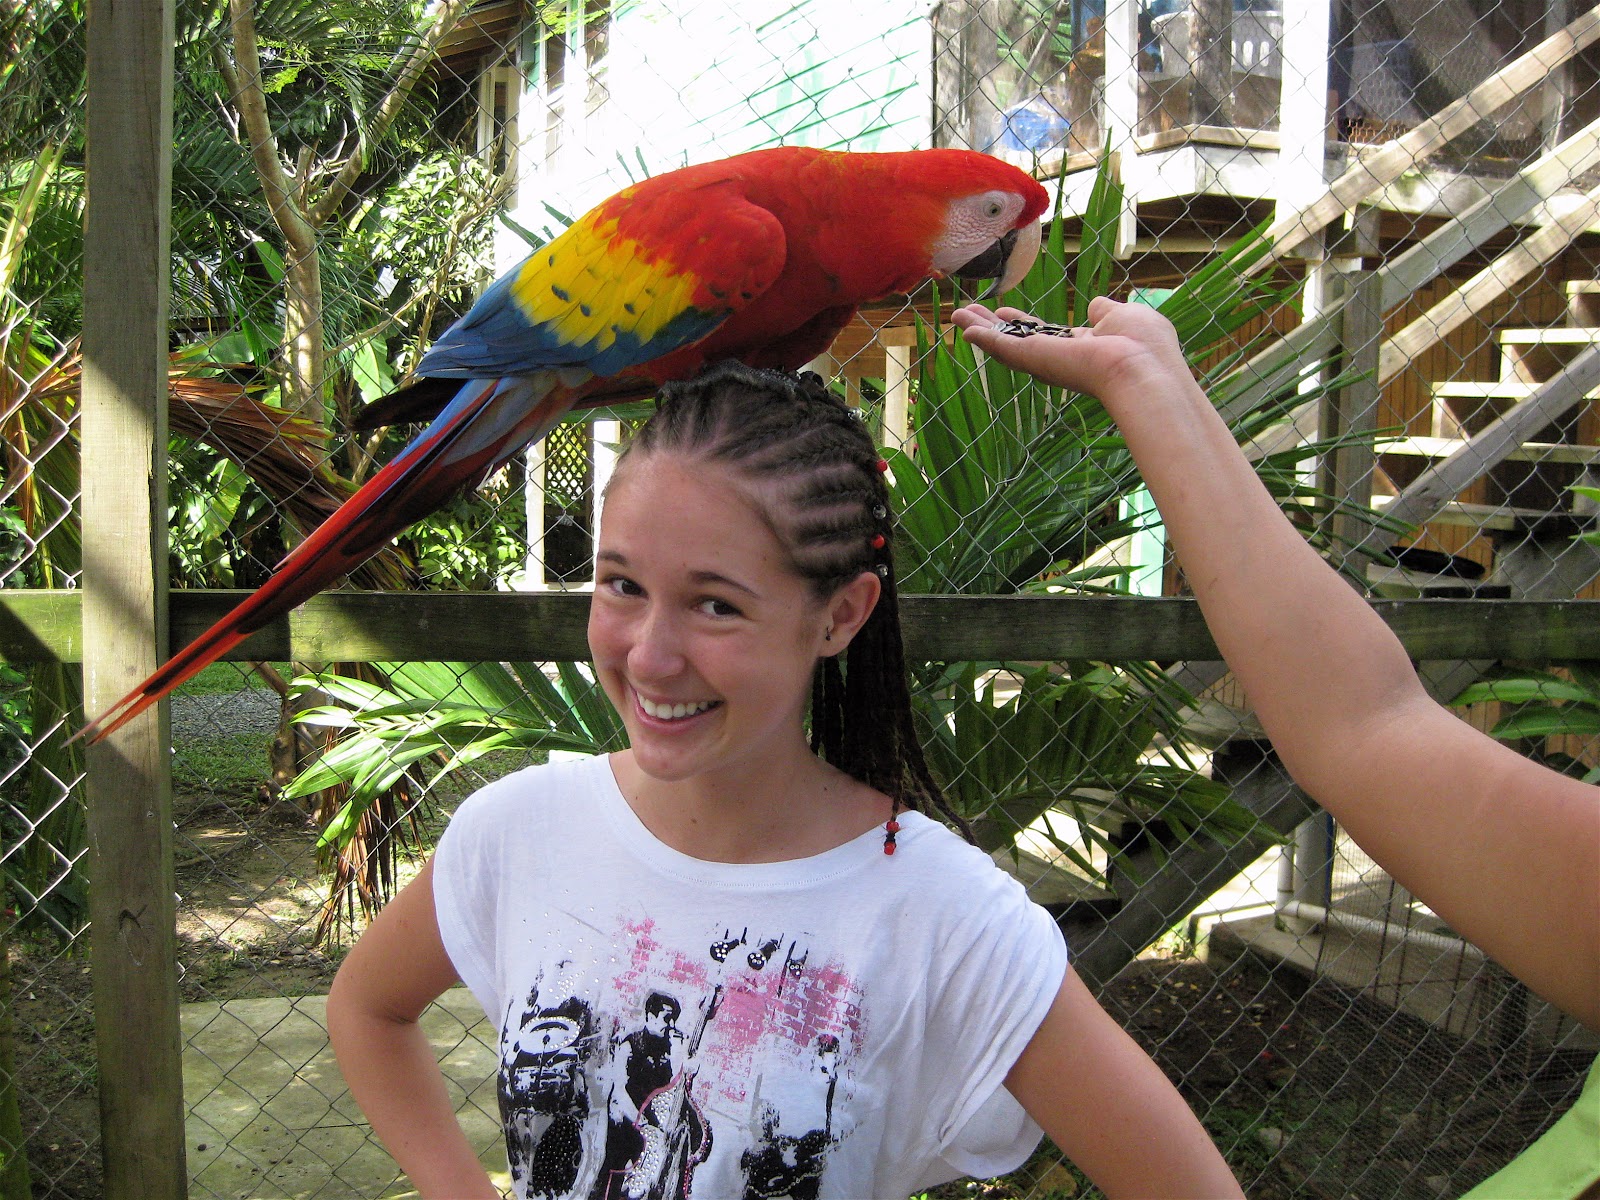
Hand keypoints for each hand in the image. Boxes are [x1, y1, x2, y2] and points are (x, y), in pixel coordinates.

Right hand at [951, 298, 1189, 403]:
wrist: (1142, 370)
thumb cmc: (1144, 345)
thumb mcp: (1125, 317)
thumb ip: (1106, 312)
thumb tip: (1096, 305)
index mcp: (1084, 346)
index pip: (1047, 334)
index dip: (1024, 323)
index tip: (1006, 312)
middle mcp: (1060, 357)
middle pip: (1018, 339)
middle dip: (993, 326)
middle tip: (968, 314)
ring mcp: (1046, 360)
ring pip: (1005, 343)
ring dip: (979, 328)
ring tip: (956, 316)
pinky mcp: (1035, 360)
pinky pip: (1002, 347)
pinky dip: (982, 336)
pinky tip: (962, 328)